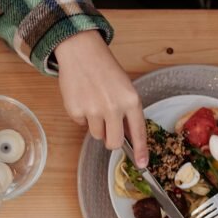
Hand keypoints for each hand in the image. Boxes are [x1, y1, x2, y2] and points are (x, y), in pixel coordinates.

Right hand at [55, 34, 146, 167]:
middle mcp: (113, 107)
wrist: (82, 53)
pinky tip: (83, 99)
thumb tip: (127, 136)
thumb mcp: (124, 88)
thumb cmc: (105, 69)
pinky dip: (82, 116)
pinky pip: (81, 124)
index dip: (140, 150)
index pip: (138, 131)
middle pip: (114, 142)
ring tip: (94, 104)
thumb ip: (127, 111)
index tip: (141, 164)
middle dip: (111, 141)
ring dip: (96, 125)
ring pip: (97, 135)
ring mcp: (93, 110)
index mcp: (130, 100)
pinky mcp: (76, 110)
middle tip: (108, 131)